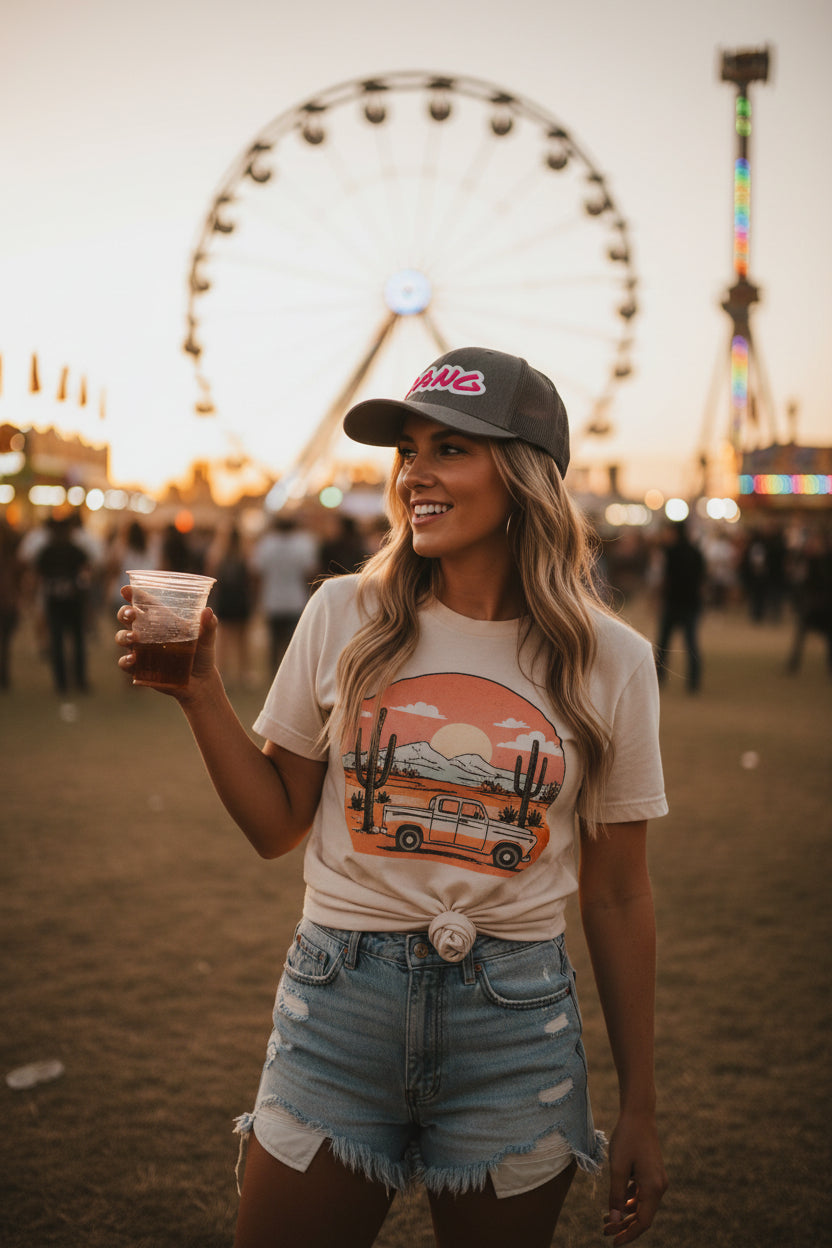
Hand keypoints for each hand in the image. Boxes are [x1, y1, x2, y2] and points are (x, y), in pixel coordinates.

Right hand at [115, 586, 218, 698]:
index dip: (133, 594)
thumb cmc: (202, 654)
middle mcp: (147, 633)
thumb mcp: (207, 638)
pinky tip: (133, 659)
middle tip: (132, 614)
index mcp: (162, 620)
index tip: (126, 590)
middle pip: (127, 617)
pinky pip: (126, 663)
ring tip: (133, 638)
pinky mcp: (140, 668)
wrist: (201, 682)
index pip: (144, 603)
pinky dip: (126, 661)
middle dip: (124, 613)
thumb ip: (209, 625)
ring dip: (123, 636)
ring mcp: (141, 650)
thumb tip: (207, 612)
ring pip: (122, 638)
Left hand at [603, 1110, 666, 1243]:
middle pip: (642, 1215)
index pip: (643, 1222)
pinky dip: (629, 1200)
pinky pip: (641, 1193)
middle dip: (624, 1225)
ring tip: (605, 1219)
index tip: (613, 1242)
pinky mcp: (652, 1172)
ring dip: (624, 1213)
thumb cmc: (627, 1139)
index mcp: (653, 1188)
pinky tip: (615, 1201)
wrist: (638, 1114)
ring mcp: (657, 1179)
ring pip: (641, 1205)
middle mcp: (659, 1186)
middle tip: (604, 1230)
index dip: (629, 1234)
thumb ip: (615, 1196)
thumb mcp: (618, 1168)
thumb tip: (614, 1221)